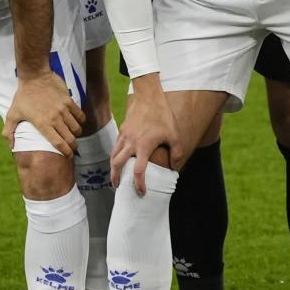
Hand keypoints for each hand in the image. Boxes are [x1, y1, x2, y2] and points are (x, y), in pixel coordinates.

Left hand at [3, 70, 81, 156]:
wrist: (34, 76)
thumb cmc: (23, 96)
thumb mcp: (12, 114)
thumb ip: (9, 131)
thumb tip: (11, 146)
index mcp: (42, 124)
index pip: (58, 143)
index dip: (65, 152)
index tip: (68, 156)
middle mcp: (55, 119)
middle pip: (70, 138)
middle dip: (73, 146)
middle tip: (72, 147)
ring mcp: (63, 110)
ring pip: (77, 128)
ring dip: (76, 133)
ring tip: (73, 134)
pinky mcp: (69, 101)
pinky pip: (80, 115)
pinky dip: (80, 120)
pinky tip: (77, 121)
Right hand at [109, 73, 179, 193]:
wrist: (149, 97)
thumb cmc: (163, 116)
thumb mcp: (174, 135)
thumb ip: (176, 153)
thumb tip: (175, 167)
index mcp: (144, 147)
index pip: (138, 171)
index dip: (139, 184)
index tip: (141, 192)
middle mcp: (130, 143)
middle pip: (117, 165)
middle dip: (115, 178)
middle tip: (118, 186)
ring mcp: (124, 135)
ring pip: (113, 155)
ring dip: (113, 167)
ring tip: (116, 174)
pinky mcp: (122, 129)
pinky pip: (116, 145)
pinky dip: (116, 154)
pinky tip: (120, 157)